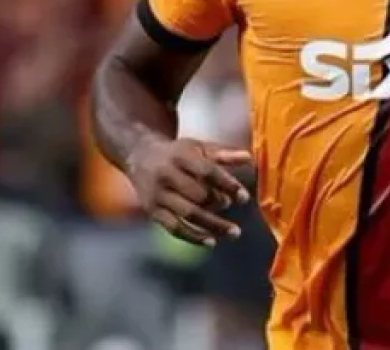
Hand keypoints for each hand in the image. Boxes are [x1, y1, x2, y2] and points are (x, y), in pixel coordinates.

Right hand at [126, 137, 253, 246]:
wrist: (139, 156)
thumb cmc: (178, 153)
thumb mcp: (199, 147)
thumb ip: (224, 153)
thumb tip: (250, 158)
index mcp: (181, 156)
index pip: (207, 172)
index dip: (227, 184)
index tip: (244, 197)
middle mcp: (166, 176)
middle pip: (197, 194)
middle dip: (218, 202)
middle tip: (232, 206)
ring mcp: (158, 195)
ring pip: (187, 214)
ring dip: (212, 225)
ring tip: (234, 232)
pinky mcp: (152, 211)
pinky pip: (174, 228)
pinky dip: (193, 237)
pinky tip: (211, 242)